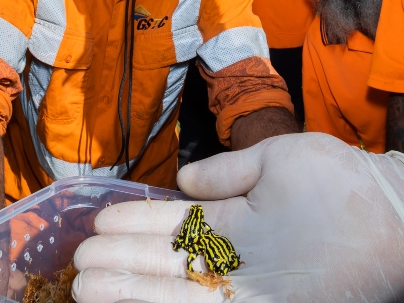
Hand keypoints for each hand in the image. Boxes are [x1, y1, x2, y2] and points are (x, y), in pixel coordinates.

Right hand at [72, 133, 403, 301]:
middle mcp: (232, 258)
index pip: (170, 225)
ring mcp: (244, 284)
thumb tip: (180, 180)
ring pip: (175, 291)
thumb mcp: (273, 162)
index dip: (133, 223)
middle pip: (164, 264)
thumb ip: (226, 172)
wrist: (389, 214)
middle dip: (120, 264)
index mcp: (231, 220)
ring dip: (131, 289)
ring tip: (86, 286)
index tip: (97, 222)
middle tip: (77, 267)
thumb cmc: (337, 182)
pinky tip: (134, 302)